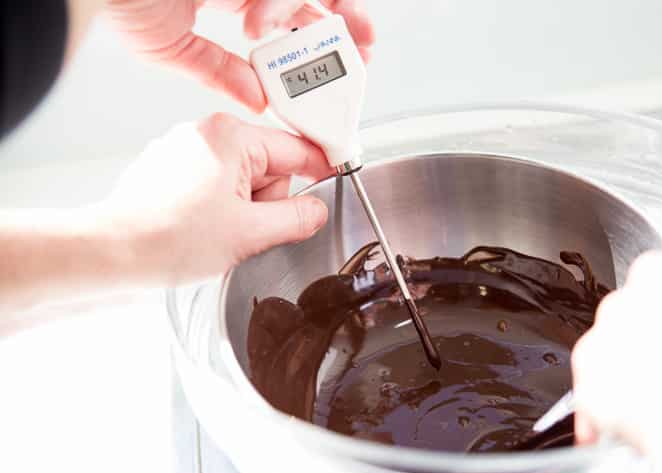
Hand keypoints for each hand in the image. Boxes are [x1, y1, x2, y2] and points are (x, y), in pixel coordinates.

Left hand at [102, 112, 331, 283]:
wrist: (112, 255)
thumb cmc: (168, 239)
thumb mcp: (251, 233)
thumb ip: (297, 218)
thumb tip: (317, 210)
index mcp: (230, 136)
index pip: (296, 148)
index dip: (321, 170)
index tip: (336, 182)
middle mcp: (206, 132)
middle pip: (269, 166)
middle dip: (269, 201)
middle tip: (248, 229)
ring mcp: (185, 150)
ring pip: (242, 180)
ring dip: (243, 209)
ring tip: (219, 232)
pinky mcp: (171, 169)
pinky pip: (216, 187)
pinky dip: (220, 209)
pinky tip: (201, 230)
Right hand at [104, 0, 374, 111]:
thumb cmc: (120, 2)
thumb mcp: (176, 50)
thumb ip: (219, 72)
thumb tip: (255, 99)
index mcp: (238, 1)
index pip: (296, 19)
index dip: (324, 40)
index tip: (347, 65)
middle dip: (346, 23)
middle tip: (365, 47)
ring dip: (327, 10)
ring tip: (336, 32)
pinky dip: (277, 4)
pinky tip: (257, 23)